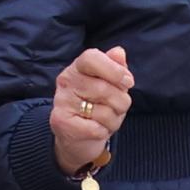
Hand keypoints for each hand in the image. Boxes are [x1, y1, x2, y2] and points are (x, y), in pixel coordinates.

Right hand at [50, 45, 134, 174]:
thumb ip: (116, 68)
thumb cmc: (98, 106)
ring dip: (114, 120)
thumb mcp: (111, 85)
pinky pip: (96, 129)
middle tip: (118, 108)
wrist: (78, 137)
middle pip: (104, 88)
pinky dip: (103, 132)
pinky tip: (96, 130)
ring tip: (105, 120)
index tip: (128, 82)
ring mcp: (62, 101)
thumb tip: (119, 52)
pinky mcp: (61, 122)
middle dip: (122, 102)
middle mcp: (66, 81)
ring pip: (104, 112)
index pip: (92, 58)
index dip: (114, 70)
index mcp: (78, 67)